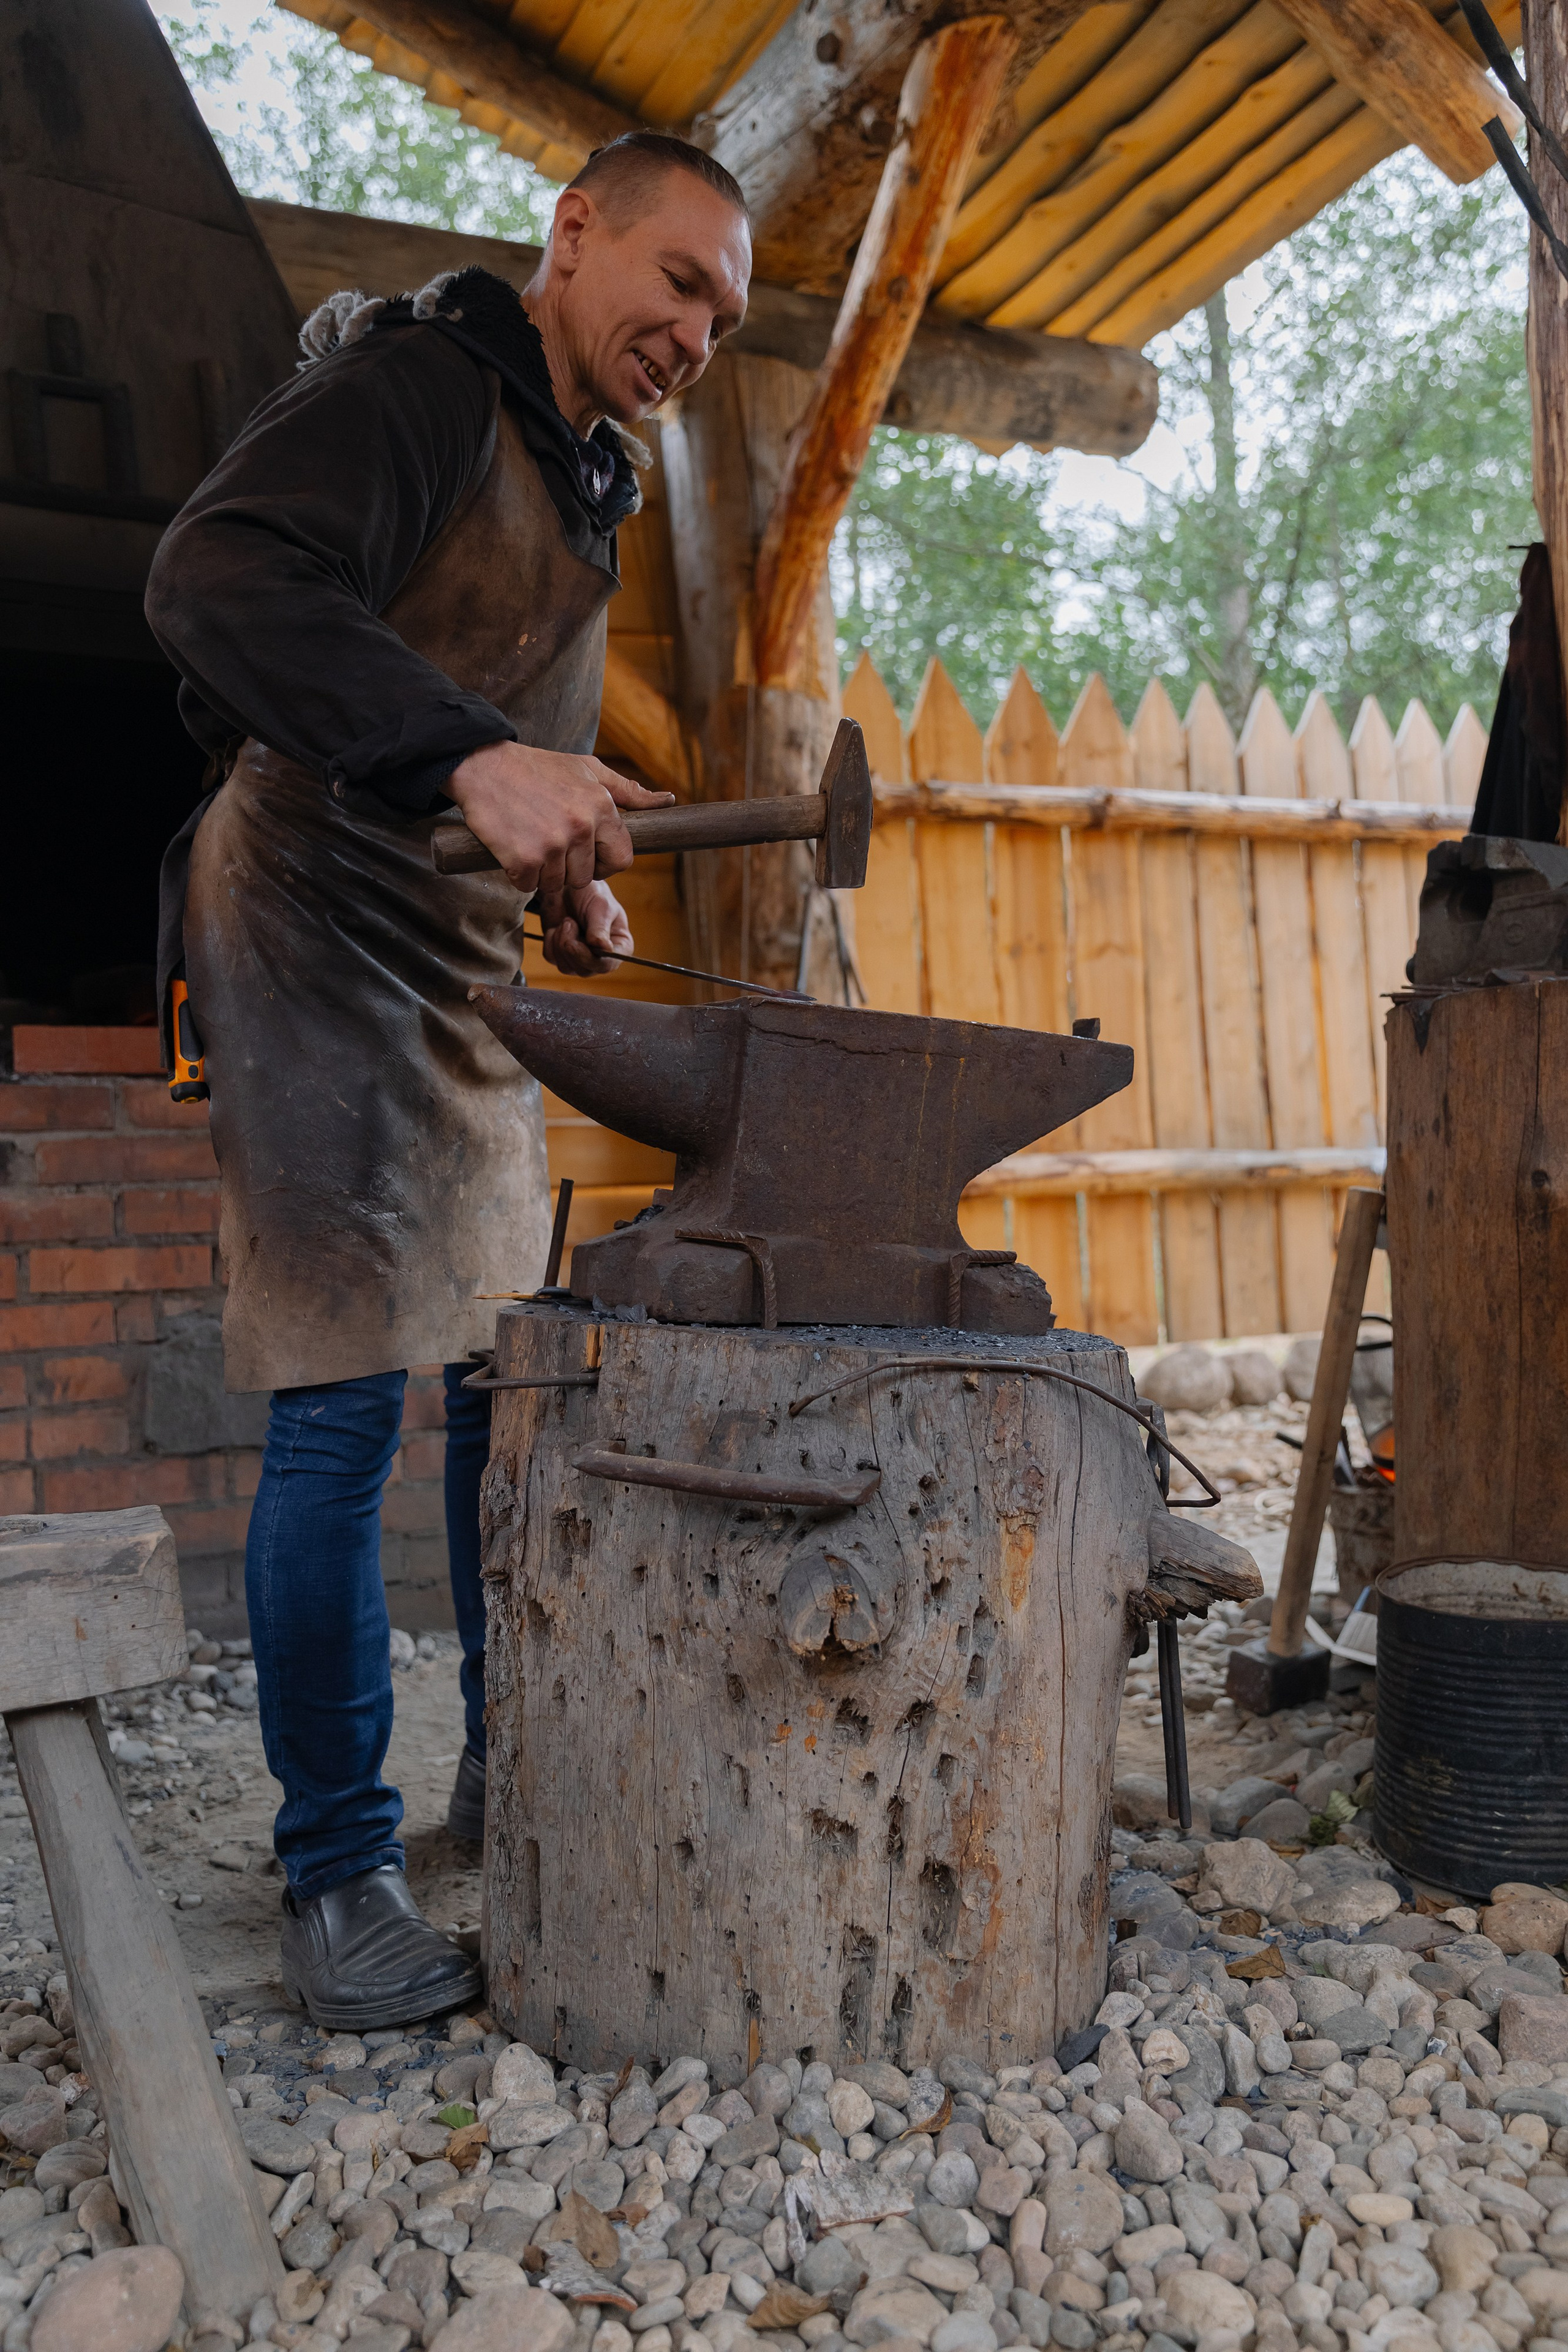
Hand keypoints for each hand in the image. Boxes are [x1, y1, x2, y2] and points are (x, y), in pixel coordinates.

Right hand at [446, 741, 673, 930]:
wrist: (483, 767)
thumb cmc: (537, 768)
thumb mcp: (588, 769)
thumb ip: (627, 791)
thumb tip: (667, 801)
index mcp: (601, 807)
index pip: (622, 859)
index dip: (606, 862)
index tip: (589, 856)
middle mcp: (580, 828)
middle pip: (587, 877)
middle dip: (571, 868)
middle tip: (551, 844)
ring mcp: (551, 846)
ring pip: (558, 885)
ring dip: (544, 872)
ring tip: (532, 842)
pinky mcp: (523, 860)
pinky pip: (530, 886)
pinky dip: (521, 875)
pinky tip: (514, 849)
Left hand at [543, 880, 633, 976]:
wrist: (566, 886)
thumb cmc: (590, 892)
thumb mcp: (600, 906)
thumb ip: (600, 928)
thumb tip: (603, 948)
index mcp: (620, 946)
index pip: (608, 965)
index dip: (590, 959)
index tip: (574, 943)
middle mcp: (601, 957)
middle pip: (584, 970)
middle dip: (571, 947)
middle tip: (568, 921)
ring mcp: (580, 958)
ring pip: (566, 967)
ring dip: (560, 941)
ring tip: (567, 920)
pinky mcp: (561, 955)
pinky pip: (551, 957)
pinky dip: (551, 940)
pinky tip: (558, 926)